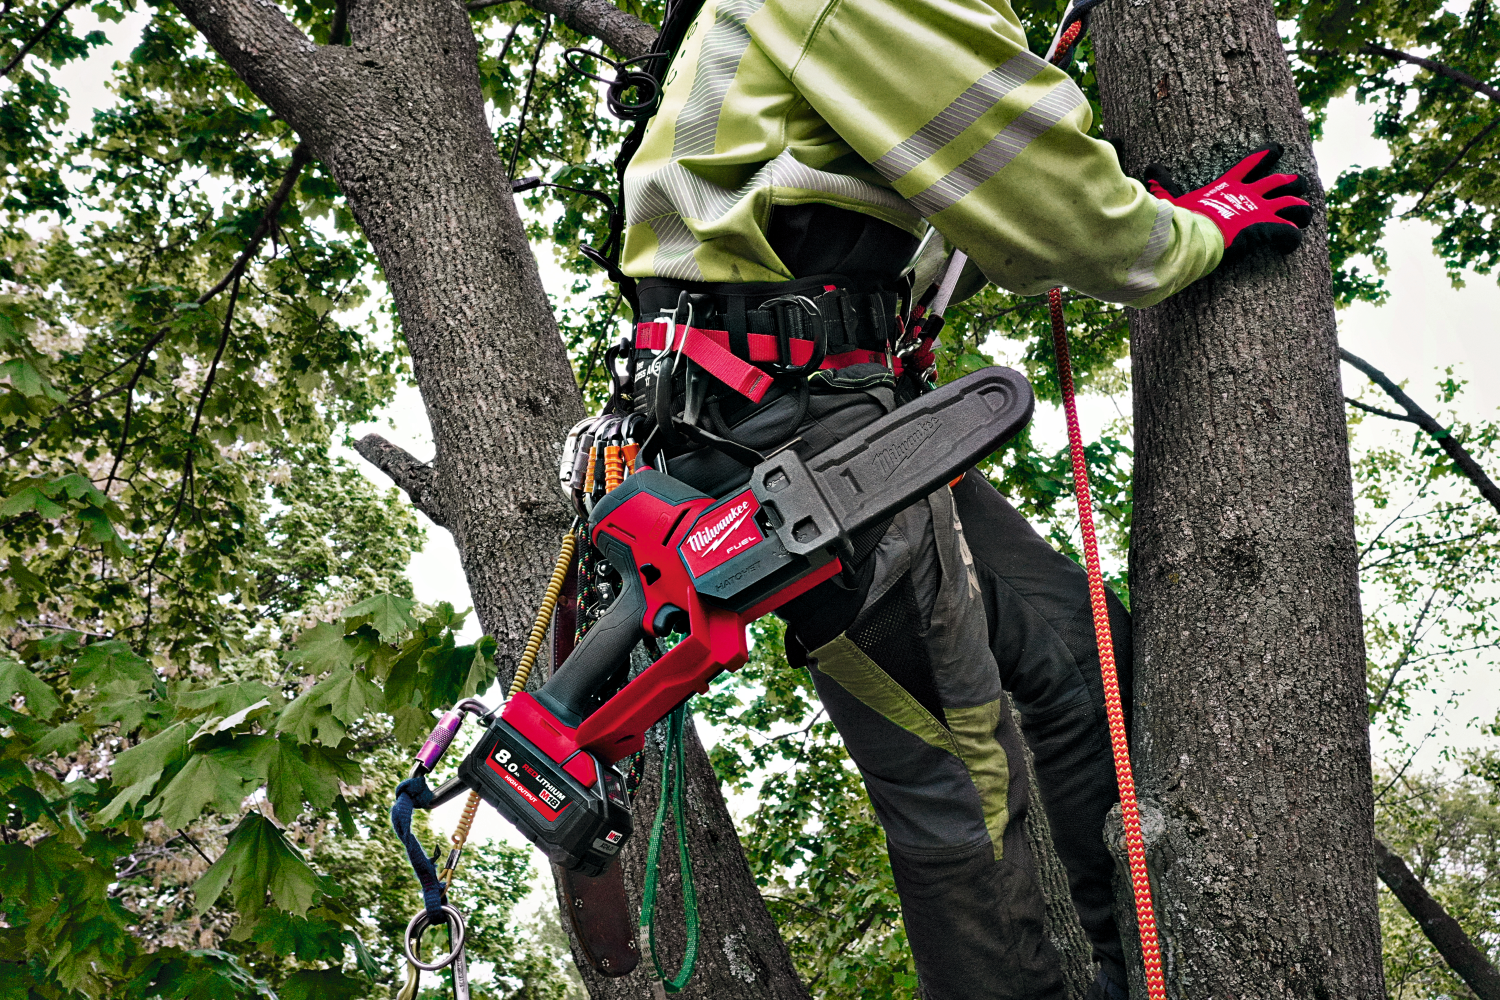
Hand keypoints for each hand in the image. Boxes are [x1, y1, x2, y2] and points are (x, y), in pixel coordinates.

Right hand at [1144, 143, 1313, 264]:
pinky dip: (1293, 239)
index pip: (1252, 163)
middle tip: (1299, 184)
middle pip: (1282, 182)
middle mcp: (1250, 195)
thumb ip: (1164, 185)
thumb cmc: (1181, 218)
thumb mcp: (1171, 199)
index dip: (1266, 154)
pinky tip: (1290, 245)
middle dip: (1293, 182)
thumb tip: (1150, 169)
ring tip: (1302, 217)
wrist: (1192, 235)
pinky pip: (1291, 233)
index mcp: (1229, 185)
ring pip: (1296, 205)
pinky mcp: (1267, 230)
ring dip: (1301, 210)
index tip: (1278, 149)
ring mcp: (1261, 212)